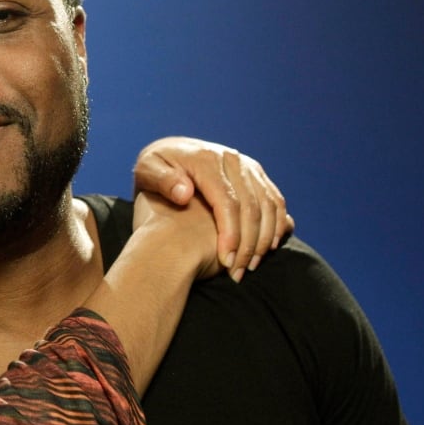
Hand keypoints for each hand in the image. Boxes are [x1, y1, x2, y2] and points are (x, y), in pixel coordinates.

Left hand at [133, 137, 293, 281]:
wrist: (170, 151)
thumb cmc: (154, 168)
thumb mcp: (147, 170)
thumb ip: (162, 181)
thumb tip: (185, 194)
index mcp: (205, 159)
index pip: (227, 201)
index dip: (230, 234)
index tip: (226, 261)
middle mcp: (231, 160)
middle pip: (251, 206)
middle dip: (249, 244)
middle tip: (239, 273)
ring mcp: (247, 166)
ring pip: (269, 204)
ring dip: (266, 238)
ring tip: (251, 265)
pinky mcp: (256, 173)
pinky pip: (275, 200)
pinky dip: (277, 224)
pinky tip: (268, 247)